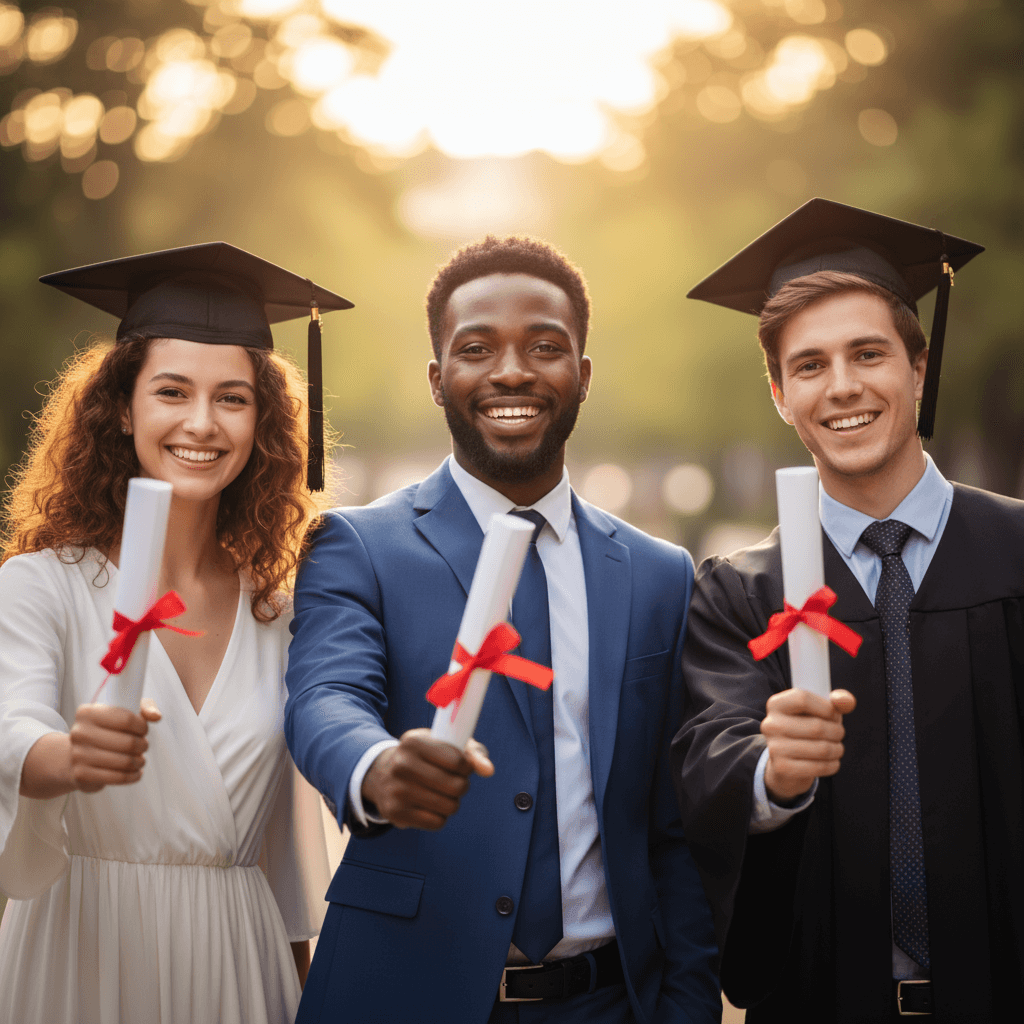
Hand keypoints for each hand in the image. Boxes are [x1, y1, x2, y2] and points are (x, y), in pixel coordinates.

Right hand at [68, 699, 161, 793]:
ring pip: (124, 762)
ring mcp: (78, 755)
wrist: (76, 754)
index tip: (143, 730)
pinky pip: (117, 778)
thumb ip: (144, 707)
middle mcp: (79, 733)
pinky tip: (136, 772)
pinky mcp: (81, 774)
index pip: (127, 719)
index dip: (142, 726)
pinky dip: (132, 776)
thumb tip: (156, 716)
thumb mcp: (122, 711)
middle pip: (128, 742)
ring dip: (139, 761)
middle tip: (143, 746)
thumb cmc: (105, 729)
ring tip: (140, 759)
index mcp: (88, 713)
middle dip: (143, 745)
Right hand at [362, 728, 493, 829]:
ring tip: (441, 793)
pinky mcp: (396, 813)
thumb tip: (489, 770)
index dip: (467, 767)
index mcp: (413, 741)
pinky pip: (437, 822)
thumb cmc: (424, 756)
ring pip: (450, 807)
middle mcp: (401, 765)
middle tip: (453, 781)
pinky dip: (440, 816)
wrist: (383, 774)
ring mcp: (397, 790)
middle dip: (461, 786)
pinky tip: (429, 805)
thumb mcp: (444, 744)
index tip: (462, 766)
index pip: (458, 761)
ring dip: (452, 802)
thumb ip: (472, 753)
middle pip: (456, 786)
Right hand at [761, 688, 855, 803]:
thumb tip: (847, 702)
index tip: (834, 715)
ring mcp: (775, 747)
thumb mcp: (817, 711)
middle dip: (837, 731)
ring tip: (836, 748)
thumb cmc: (806, 730)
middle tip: (839, 734)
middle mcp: (771, 724)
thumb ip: (835, 702)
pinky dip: (833, 765)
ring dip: (837, 749)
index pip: (803, 699)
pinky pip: (819, 767)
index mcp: (776, 705)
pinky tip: (831, 761)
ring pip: (822, 748)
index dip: (826, 707)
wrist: (787, 762)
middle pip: (817, 726)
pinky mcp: (782, 768)